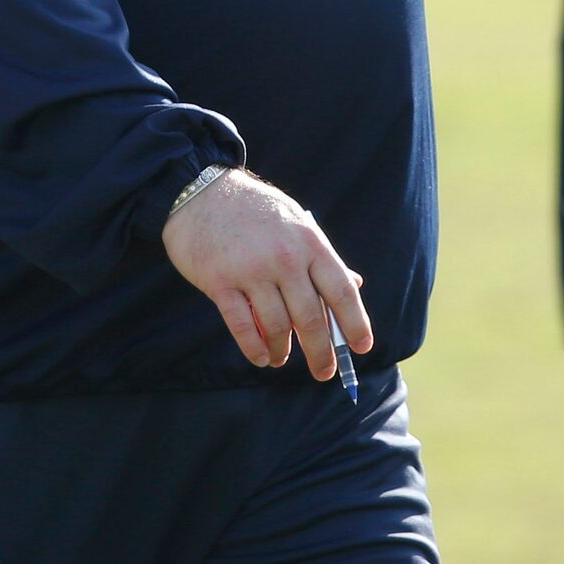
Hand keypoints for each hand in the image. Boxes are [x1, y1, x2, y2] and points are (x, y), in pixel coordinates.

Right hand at [161, 168, 371, 379]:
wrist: (200, 191)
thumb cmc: (254, 211)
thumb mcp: (296, 224)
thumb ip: (321, 257)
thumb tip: (354, 285)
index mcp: (309, 242)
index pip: (341, 290)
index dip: (355, 322)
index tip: (362, 347)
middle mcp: (284, 258)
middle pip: (310, 318)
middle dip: (320, 352)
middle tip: (324, 372)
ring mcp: (251, 271)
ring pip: (276, 326)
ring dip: (283, 349)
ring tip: (282, 358)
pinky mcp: (220, 282)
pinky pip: (242, 326)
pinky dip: (254, 348)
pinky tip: (261, 356)